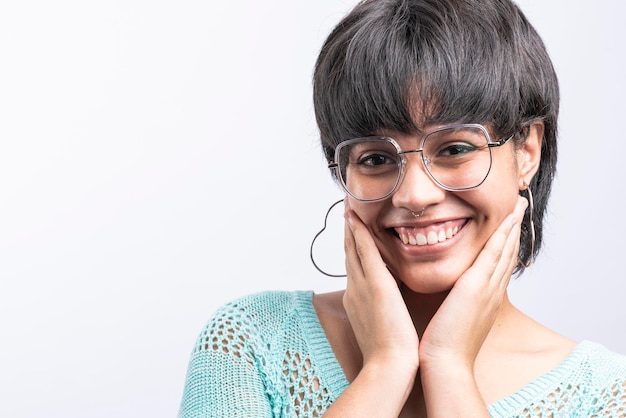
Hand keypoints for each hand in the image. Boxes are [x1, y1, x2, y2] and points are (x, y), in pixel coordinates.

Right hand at [343, 199, 418, 374]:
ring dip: (350, 227)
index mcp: (358, 300)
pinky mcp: (375, 285)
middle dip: (347, 233)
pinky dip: (358, 233)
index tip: (353, 232)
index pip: (355, 268)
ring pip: (353, 249)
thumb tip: (391, 304)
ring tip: (348, 208)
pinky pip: (364, 252)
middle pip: (349, 254)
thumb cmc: (392, 355)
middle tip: (346, 211)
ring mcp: (362, 286)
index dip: (353, 248)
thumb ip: (385, 312)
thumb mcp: (383, 329)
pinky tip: (356, 217)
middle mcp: (355, 289)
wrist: (390, 368)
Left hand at [418, 195, 528, 370]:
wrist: (445, 362)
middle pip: (508, 253)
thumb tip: (450, 291)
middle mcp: (492, 291)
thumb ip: (456, 300)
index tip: (508, 224)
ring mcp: (488, 288)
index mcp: (486, 298)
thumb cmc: (444, 345)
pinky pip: (494, 254)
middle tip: (519, 207)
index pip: (499, 264)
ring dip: (512, 226)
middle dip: (514, 229)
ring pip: (505, 250)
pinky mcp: (477, 286)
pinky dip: (502, 235)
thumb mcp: (455, 317)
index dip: (506, 243)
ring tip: (518, 205)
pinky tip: (507, 218)